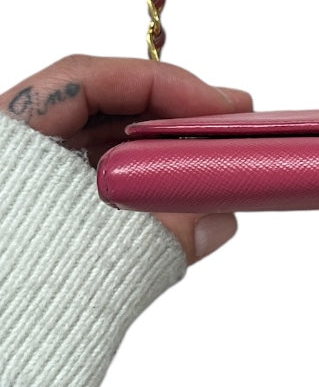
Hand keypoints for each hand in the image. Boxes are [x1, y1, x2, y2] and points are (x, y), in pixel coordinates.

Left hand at [1, 54, 253, 264]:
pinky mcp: (33, 225)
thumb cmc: (12, 305)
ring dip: (159, 152)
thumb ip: (164, 231)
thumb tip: (219, 217)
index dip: (161, 84)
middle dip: (168, 114)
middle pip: (94, 110)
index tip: (216, 107)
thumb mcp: (95, 255)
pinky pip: (90, 190)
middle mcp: (7, 155)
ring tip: (214, 160)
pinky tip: (180, 200)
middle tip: (229, 120)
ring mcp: (18, 191)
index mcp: (1, 137)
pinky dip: (139, 189)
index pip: (86, 80)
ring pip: (94, 150)